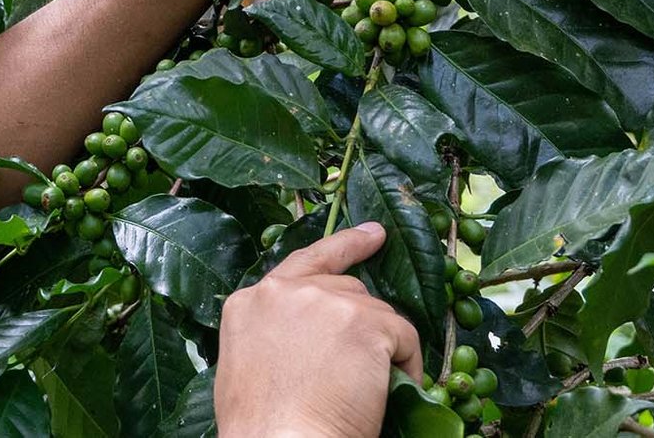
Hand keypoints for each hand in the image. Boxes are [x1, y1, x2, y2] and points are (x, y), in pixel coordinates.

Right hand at [214, 224, 423, 437]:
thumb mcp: (246, 366)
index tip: (373, 235)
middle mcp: (286, 292)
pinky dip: (406, 362)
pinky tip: (393, 389)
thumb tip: (304, 339)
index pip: (304, 262)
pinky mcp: (366, 322)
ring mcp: (328, 302)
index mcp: (251, 302)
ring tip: (368, 391)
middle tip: (369, 352)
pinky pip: (403, 336)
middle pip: (345, 289)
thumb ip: (274, 334)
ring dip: (380, 349)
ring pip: (375, 313)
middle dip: (361, 319)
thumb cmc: (262, 428)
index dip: (344, 247)